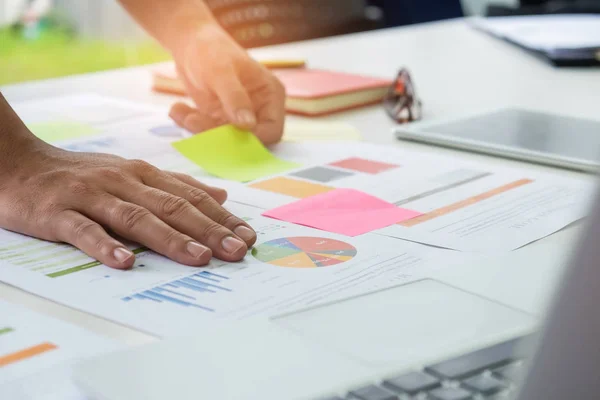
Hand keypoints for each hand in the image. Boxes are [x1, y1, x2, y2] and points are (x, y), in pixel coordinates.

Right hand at [0, 143, 256, 269]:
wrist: (19, 164)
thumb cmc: (83, 175)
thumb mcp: (133, 174)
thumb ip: (176, 185)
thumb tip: (221, 195)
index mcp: (143, 175)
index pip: (190, 198)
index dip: (221, 218)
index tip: (248, 237)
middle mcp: (122, 182)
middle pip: (171, 207)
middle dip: (209, 230)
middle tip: (237, 251)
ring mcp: (91, 196)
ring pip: (136, 217)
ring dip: (170, 238)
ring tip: (199, 257)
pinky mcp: (58, 213)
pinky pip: (84, 231)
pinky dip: (105, 246)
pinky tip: (125, 263)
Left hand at [168, 24, 285, 144]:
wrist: (190, 41)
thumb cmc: (211, 49)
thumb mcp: (221, 72)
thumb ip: (235, 98)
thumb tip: (248, 125)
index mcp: (271, 96)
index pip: (272, 130)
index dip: (252, 138)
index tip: (225, 135)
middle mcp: (259, 109)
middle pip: (247, 139)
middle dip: (220, 135)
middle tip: (193, 121)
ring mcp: (239, 116)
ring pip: (224, 139)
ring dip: (200, 129)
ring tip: (180, 112)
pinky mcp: (220, 119)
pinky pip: (208, 132)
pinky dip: (191, 124)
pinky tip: (178, 110)